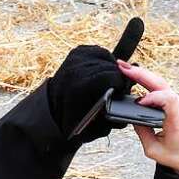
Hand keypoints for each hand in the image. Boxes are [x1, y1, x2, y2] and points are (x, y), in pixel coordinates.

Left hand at [46, 18, 143, 142]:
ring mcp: (74, 58)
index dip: (121, 83)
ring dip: (112, 67)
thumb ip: (112, 120)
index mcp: (80, 86)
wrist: (52, 110)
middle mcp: (76, 68)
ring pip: (105, 55)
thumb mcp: (94, 127)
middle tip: (120, 87)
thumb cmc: (72, 121)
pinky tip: (104, 70)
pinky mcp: (75, 53)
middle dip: (118, 76)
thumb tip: (127, 115)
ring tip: (112, 79)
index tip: (123, 91)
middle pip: (110, 65)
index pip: (111, 75)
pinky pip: (97, 51)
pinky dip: (104, 59)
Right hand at [117, 62, 178, 178]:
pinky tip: (137, 77)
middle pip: (161, 84)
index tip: (139, 103)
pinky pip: (163, 88)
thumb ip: (142, 132)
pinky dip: (148, 81)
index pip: (168, 99)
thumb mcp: (153, 150)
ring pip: (161, 83)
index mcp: (177, 121)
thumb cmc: (177, 156)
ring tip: (125, 69)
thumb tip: (132, 117)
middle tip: (122, 67)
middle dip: (141, 74)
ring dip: (143, 75)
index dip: (152, 97)